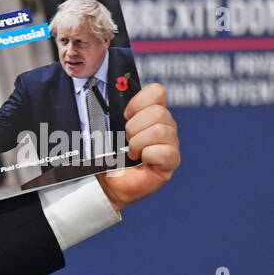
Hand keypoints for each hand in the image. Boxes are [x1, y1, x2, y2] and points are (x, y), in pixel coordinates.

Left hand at [96, 83, 179, 211]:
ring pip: (160, 130)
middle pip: (158, 112)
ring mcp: (170, 143)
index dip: (139, 101)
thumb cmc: (106, 157)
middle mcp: (164, 125)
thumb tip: (106, 91)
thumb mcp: (105, 130)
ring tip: (131, 152)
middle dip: (134, 127)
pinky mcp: (171, 161)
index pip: (156, 92)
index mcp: (150, 113)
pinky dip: (147, 155)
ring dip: (138, 142)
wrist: (104, 183)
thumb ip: (110, 111)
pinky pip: (164, 151)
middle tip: (126, 140)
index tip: (125, 115)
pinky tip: (140, 160)